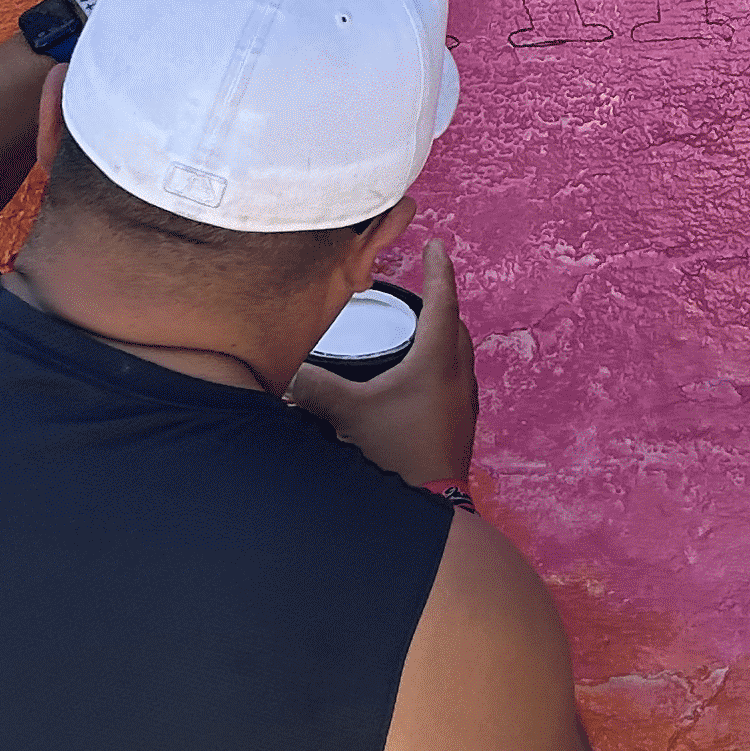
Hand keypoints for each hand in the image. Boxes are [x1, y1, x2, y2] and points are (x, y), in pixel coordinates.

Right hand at [288, 236, 479, 492]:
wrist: (431, 505)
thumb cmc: (394, 454)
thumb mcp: (347, 414)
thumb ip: (314, 388)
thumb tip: (286, 371)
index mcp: (437, 360)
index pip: (442, 300)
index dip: (438, 269)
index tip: (437, 244)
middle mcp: (458, 375)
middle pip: (455, 324)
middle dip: (440, 300)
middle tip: (422, 285)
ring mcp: (463, 402)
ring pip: (458, 353)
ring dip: (441, 334)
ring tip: (417, 328)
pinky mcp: (460, 424)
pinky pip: (455, 378)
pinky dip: (439, 363)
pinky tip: (417, 378)